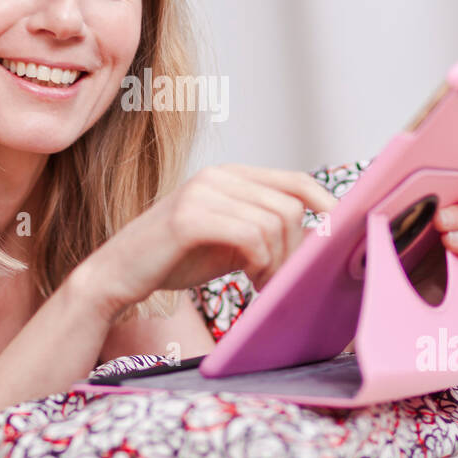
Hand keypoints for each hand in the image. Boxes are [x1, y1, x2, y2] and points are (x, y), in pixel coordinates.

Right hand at [78, 164, 339, 321]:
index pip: (294, 181)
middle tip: (278, 279)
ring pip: (273, 223)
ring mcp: (202, 192)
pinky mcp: (189, 217)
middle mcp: (217, 176)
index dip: (325, 203)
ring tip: (259, 282)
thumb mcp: (228, 241)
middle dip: (294, 250)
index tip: (340, 231)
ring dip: (275, 262)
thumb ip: (263, 230)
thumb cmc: (174, 259)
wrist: (116, 274)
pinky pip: (250, 236)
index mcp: (229, 176)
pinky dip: (259, 262)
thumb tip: (314, 239)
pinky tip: (248, 278)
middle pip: (289, 207)